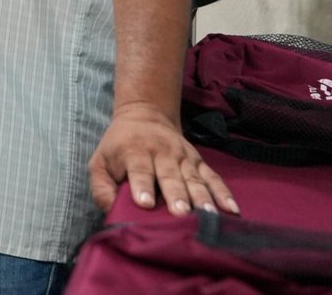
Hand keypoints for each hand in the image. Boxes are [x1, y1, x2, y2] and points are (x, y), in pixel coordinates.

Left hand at [87, 102, 237, 215]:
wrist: (144, 116)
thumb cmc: (118, 146)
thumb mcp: (100, 162)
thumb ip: (101, 187)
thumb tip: (111, 211)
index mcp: (134, 152)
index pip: (139, 170)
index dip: (142, 185)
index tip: (146, 203)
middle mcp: (161, 153)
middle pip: (170, 175)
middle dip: (176, 194)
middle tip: (181, 212)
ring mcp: (183, 156)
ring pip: (193, 178)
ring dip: (202, 197)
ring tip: (208, 215)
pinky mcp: (198, 161)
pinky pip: (213, 177)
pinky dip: (223, 193)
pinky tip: (231, 209)